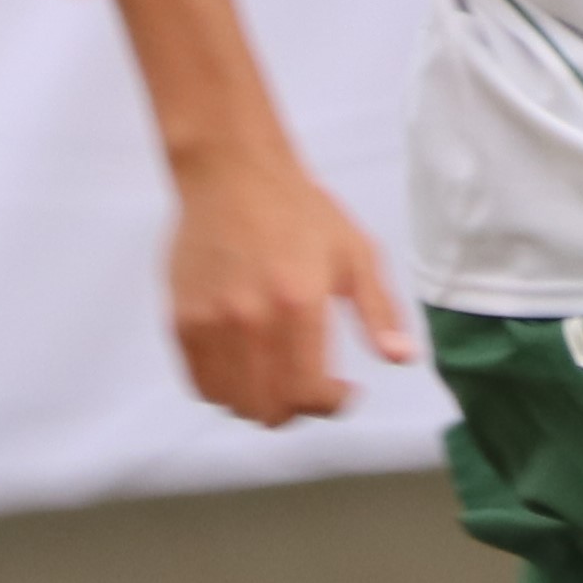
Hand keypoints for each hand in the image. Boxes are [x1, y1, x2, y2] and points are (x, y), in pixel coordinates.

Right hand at [162, 144, 413, 426]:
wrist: (231, 173)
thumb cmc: (301, 211)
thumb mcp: (355, 253)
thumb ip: (379, 311)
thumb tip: (402, 359)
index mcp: (299, 305)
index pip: (307, 394)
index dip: (330, 405)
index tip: (343, 391)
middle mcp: (250, 321)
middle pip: (268, 409)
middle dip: (297, 409)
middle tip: (309, 386)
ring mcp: (209, 323)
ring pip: (231, 402)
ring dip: (259, 402)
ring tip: (275, 377)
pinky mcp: (180, 320)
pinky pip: (199, 383)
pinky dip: (224, 388)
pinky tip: (244, 365)